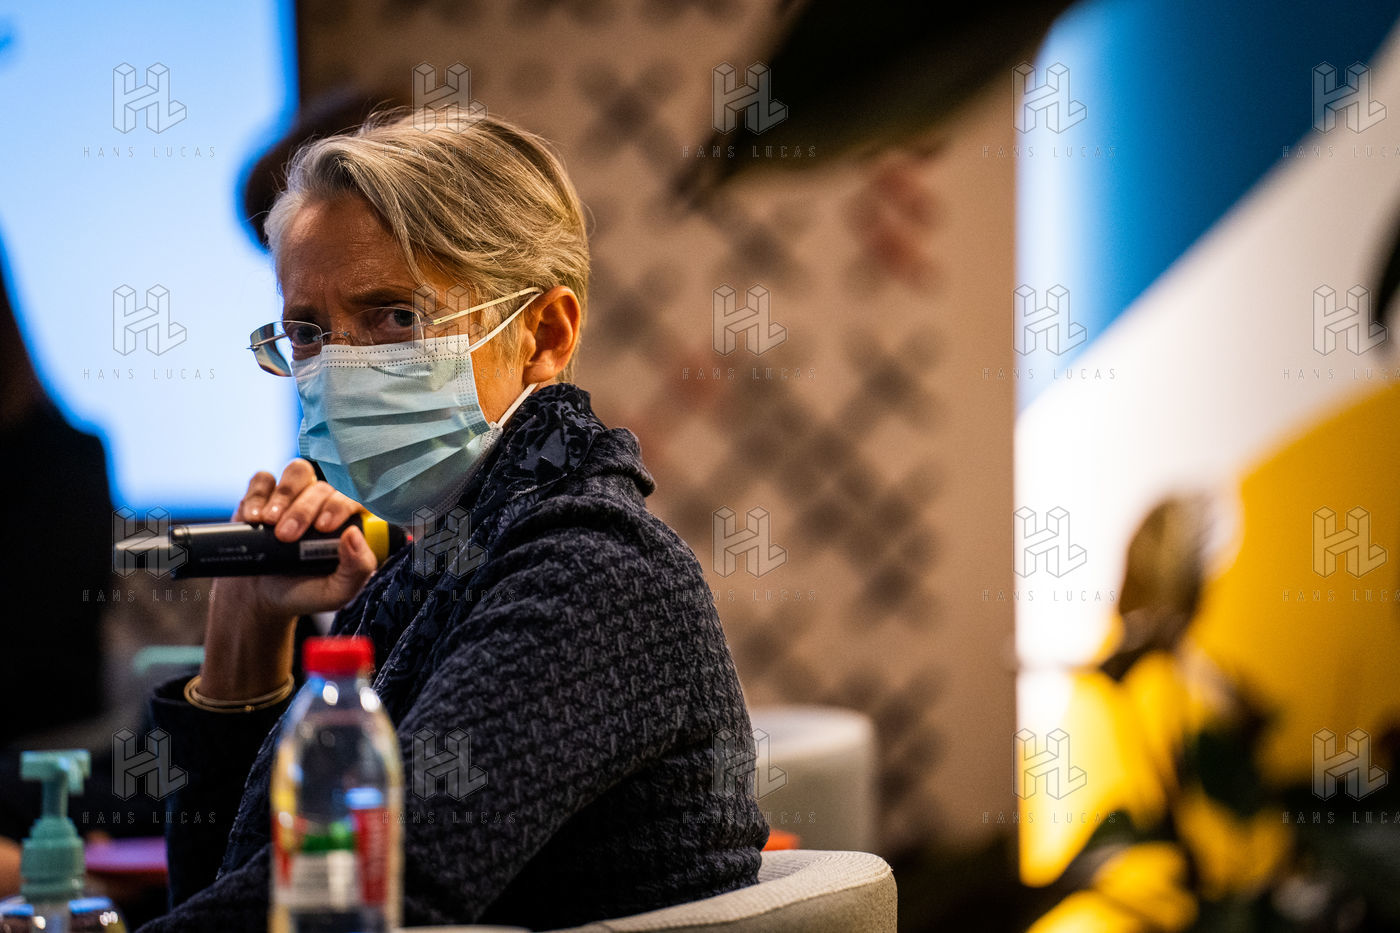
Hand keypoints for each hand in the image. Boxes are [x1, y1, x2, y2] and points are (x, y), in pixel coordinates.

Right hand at [198, 459, 377, 700]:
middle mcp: (323, 505)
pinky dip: (257, 490)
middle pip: (321, 481)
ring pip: (294, 472)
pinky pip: (262, 477)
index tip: (325, 531)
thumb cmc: (301, 597)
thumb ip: (358, 569)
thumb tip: (356, 534)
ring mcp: (291, 499)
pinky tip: (251, 516)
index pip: (354, 495)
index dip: (341, 505)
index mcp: (348, 522)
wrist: (254, 605)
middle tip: (287, 536)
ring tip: (269, 525)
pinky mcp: (260, 498)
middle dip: (304, 506)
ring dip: (281, 494)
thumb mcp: (335, 595)